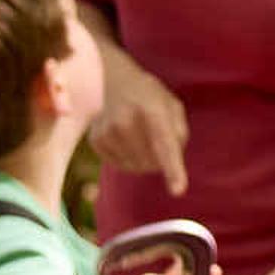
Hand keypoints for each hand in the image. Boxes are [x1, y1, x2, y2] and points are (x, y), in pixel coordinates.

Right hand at [89, 50, 190, 193]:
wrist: (115, 82)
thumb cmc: (152, 98)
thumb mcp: (173, 107)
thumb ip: (178, 134)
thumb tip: (165, 162)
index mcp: (152, 109)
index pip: (165, 145)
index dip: (173, 170)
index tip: (178, 192)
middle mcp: (126, 120)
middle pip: (152, 163)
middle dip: (161, 159)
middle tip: (155, 136)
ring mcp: (107, 131)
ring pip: (136, 167)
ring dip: (144, 160)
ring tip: (140, 134)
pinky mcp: (96, 141)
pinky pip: (121, 166)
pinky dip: (128, 158)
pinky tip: (126, 139)